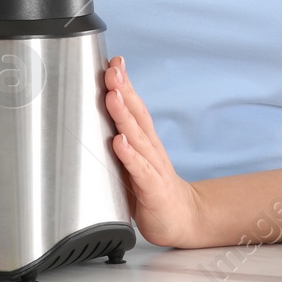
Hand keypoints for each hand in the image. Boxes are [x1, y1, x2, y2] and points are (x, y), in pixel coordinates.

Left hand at [103, 56, 207, 247]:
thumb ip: (120, 141)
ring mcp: (153, 167)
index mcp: (144, 141)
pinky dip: (129, 155)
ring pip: (137, 137)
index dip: (125, 84)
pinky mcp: (152, 189)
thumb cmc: (153, 189)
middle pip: (137, 114)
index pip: (135, 107)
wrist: (184, 219)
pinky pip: (140, 169)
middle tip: (112, 70)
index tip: (114, 62)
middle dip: (123, 90)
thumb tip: (97, 120)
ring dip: (123, 115)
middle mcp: (150, 149)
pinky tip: (119, 142)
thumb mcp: (135, 162)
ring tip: (112, 96)